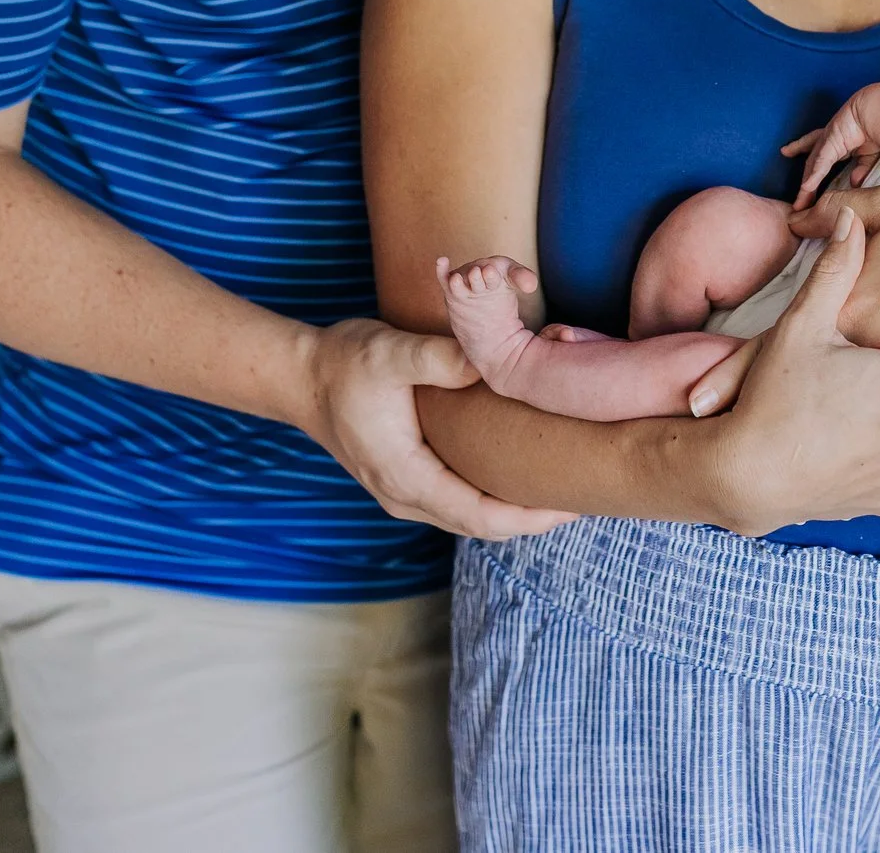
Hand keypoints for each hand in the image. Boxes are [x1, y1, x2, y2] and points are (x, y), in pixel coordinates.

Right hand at [301, 318, 574, 540]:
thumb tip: (488, 363)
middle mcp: (404, 495)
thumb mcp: (391, 353)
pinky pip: (456, 500)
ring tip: (556, 487)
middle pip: (480, 525)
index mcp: (406, 476)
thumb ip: (440, 359)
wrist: (299, 376)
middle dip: (531, 518)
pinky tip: (515, 473)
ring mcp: (401, 491)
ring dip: (511, 510)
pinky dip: (489, 496)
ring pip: (468, 516)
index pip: (480, 516)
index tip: (570, 504)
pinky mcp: (403, 477)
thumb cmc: (344, 363)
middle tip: (579, 494)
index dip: (529, 517)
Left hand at [781, 87, 879, 208]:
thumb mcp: (869, 155)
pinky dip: (814, 176)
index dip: (800, 148)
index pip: (816, 148)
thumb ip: (862, 169)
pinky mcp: (830, 142)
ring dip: (806, 186)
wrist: (878, 111)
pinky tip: (807, 188)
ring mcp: (827, 141)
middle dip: (804, 182)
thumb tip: (856, 183)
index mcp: (838, 140)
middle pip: (811, 164)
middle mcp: (828, 140)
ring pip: (812, 166)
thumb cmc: (876, 128)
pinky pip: (820, 163)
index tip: (786, 151)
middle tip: (798, 201)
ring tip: (800, 204)